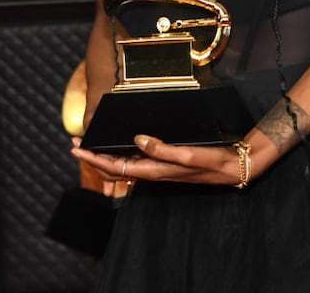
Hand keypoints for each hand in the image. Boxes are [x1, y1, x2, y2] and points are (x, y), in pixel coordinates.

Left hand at [70, 134, 242, 186]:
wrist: (234, 167)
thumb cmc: (213, 161)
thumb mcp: (189, 155)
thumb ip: (163, 150)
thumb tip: (137, 139)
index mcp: (154, 170)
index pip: (116, 166)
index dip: (94, 159)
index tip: (77, 148)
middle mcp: (153, 171)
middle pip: (115, 168)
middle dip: (93, 158)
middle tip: (75, 144)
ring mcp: (159, 168)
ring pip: (125, 164)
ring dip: (105, 156)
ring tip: (91, 145)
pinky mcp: (167, 163)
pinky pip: (137, 160)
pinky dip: (122, 153)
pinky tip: (122, 145)